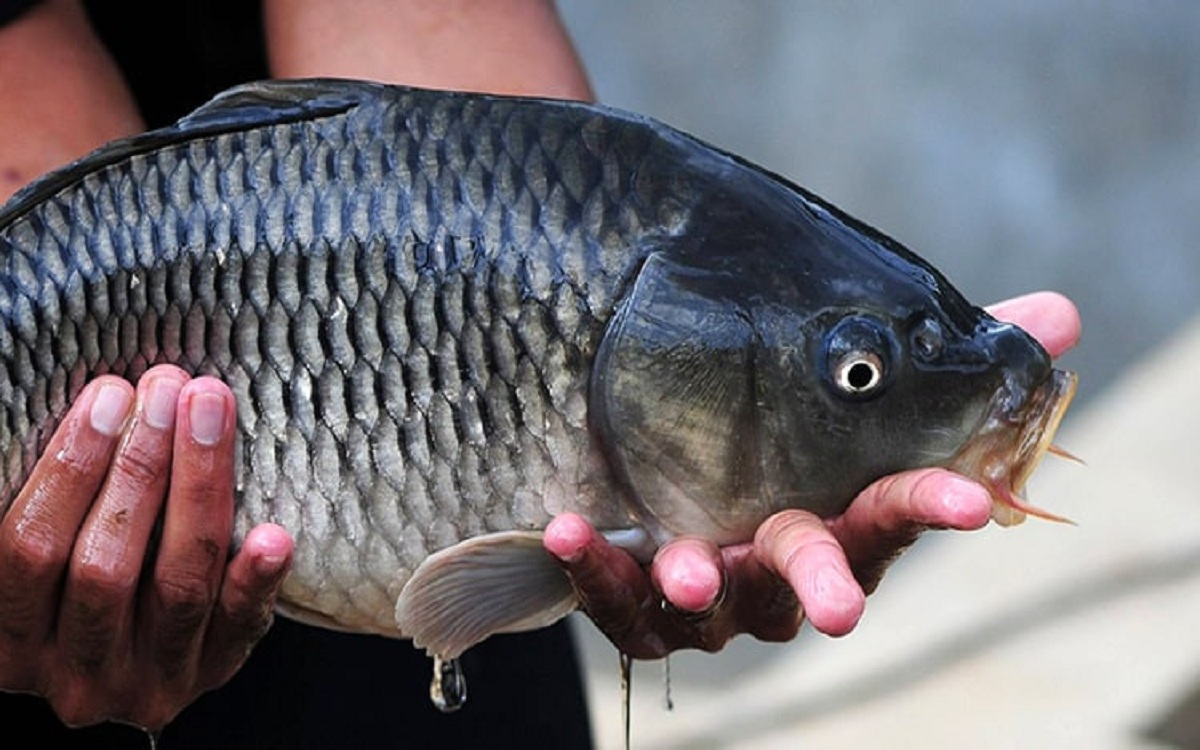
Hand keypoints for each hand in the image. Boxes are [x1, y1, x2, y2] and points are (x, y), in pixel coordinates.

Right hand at [0, 365, 293, 729]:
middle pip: (104, 566)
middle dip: (140, 466)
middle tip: (168, 390)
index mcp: (9, 636)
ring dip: (196, 489)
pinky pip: (237, 628)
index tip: (111, 394)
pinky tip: (274, 538)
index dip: (70, 467)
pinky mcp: (209, 675)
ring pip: (175, 585)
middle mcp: (73, 671)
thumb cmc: (78, 574)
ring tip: (210, 414)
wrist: (127, 662)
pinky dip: (254, 582)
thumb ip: (55, 505)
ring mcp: (145, 683)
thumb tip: (101, 404)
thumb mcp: (48, 548)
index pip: (28, 547)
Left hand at [546, 291, 1081, 658]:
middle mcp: (779, 561)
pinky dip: (599, 572)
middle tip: (840, 608)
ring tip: (687, 566)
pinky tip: (572, 526)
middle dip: (828, 588)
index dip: (931, 505)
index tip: (972, 500)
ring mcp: (711, 587)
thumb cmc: (766, 411)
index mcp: (836, 510)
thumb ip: (940, 349)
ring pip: (713, 612)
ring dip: (702, 588)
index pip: (896, 512)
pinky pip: (620, 606)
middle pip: (812, 582)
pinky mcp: (640, 595)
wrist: (645, 428)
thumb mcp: (842, 363)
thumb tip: (1061, 315)